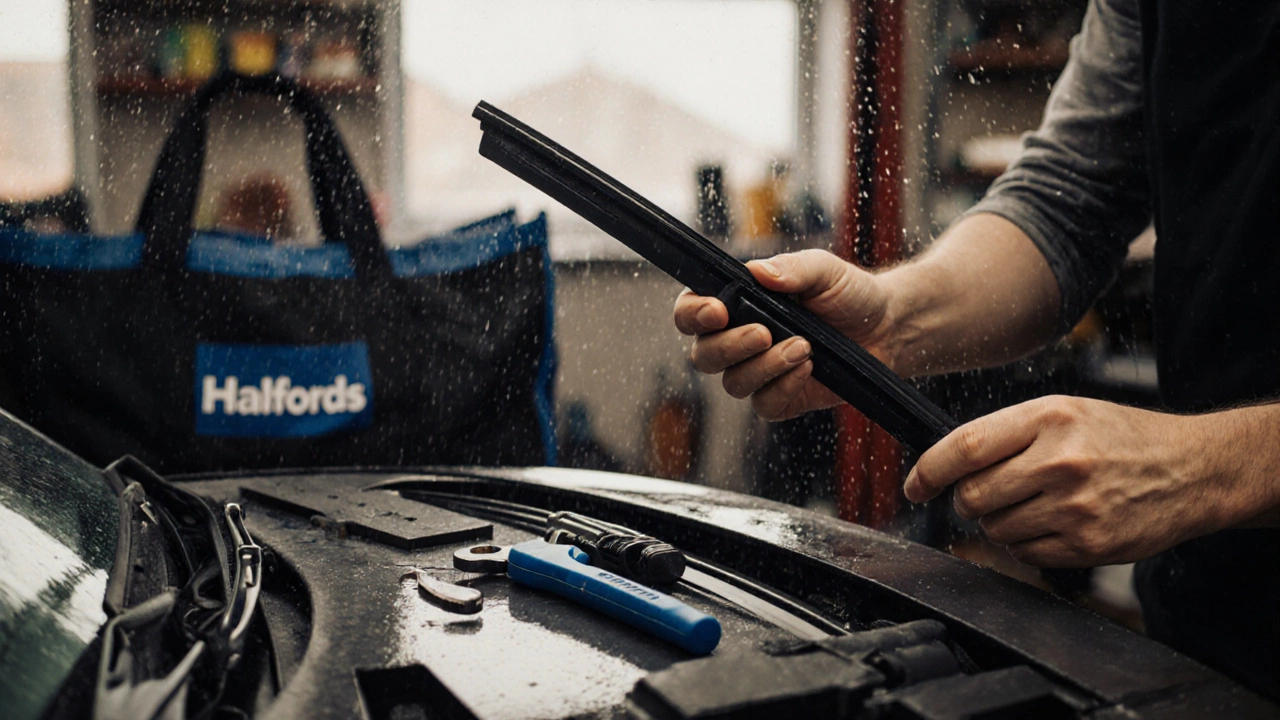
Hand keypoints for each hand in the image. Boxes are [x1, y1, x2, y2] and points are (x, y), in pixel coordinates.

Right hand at [673, 250, 895, 419]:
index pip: (690, 313)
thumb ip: (791, 268)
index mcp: (736, 304)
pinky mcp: (782, 399)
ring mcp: (758, 373)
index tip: (716, 311)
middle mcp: (738, 341)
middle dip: (730, 346)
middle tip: (764, 333)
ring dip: (765, 366)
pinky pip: (765, 404)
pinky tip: (808, 368)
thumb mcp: (823, 270)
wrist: (886, 327)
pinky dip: (784, 387)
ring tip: (804, 347)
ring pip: (733, 383)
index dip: (692, 314)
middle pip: (703, 356)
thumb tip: (759, 272)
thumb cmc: (847, 294)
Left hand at [903, 395, 1233, 566]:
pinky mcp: (1089, 544)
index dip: (928, 471)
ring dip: (1000, 522)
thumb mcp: (1063, 412)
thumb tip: (945, 465)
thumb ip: (1005, 434)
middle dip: (969, 500)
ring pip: (996, 529)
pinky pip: (1026, 554)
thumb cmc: (1121, 437)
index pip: (964, 448)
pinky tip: (1055, 523)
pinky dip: (1027, 543)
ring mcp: (1076, 506)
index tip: (915, 486)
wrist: (1192, 468)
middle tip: (991, 492)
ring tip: (1036, 503)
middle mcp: (1060, 461)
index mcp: (1047, 418)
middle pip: (973, 496)